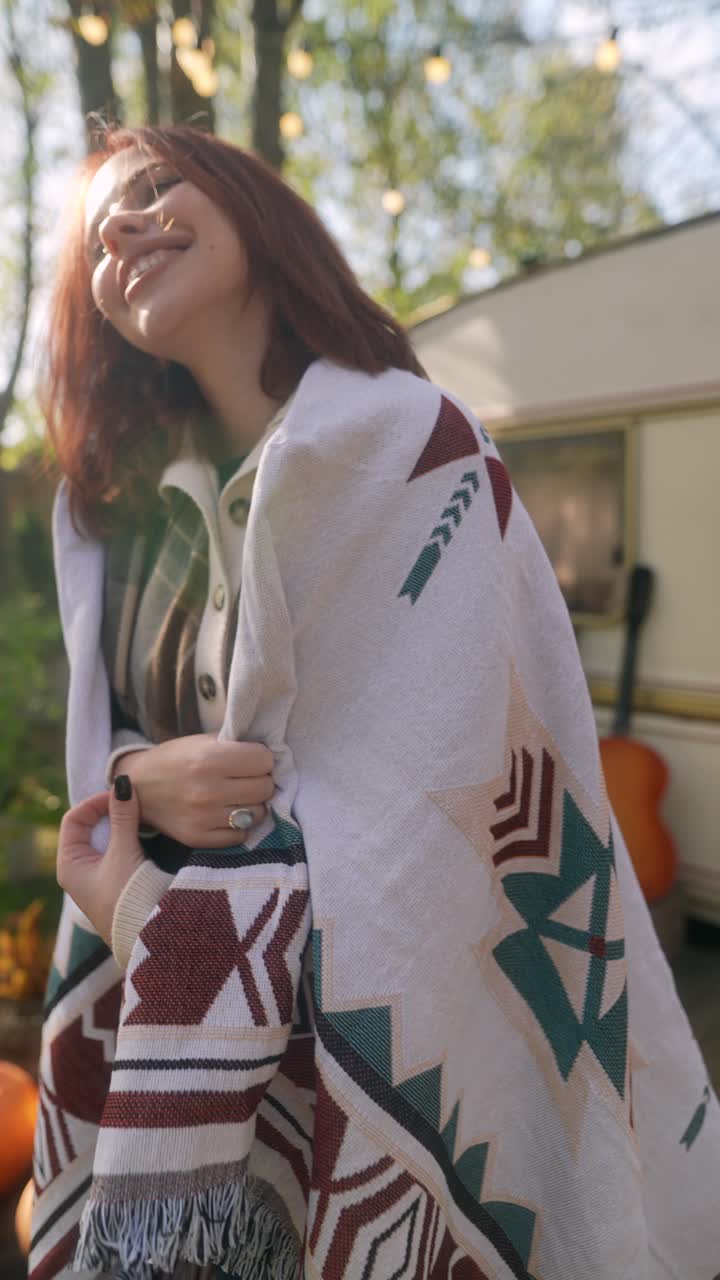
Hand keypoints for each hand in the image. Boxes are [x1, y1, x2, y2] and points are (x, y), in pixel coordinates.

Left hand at [57, 778, 144, 947]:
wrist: (148, 938)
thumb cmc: (128, 898)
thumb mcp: (123, 853)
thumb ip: (123, 818)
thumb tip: (123, 784)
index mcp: (69, 864)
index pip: (74, 819)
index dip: (94, 803)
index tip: (120, 795)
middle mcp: (80, 870)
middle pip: (89, 827)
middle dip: (109, 811)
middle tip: (132, 801)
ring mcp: (98, 876)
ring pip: (105, 839)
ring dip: (121, 824)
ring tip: (141, 814)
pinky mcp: (117, 882)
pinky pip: (118, 850)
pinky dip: (129, 837)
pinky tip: (145, 833)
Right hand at [113, 735, 274, 847]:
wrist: (137, 786)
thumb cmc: (174, 759)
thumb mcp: (202, 741)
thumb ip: (236, 746)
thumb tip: (273, 754)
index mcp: (210, 759)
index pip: (264, 760)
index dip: (261, 758)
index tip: (251, 759)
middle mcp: (208, 790)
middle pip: (265, 787)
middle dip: (260, 780)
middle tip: (245, 778)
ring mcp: (204, 818)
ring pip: (258, 814)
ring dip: (252, 804)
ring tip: (236, 796)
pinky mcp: (198, 838)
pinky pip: (240, 835)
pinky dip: (238, 826)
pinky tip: (225, 813)